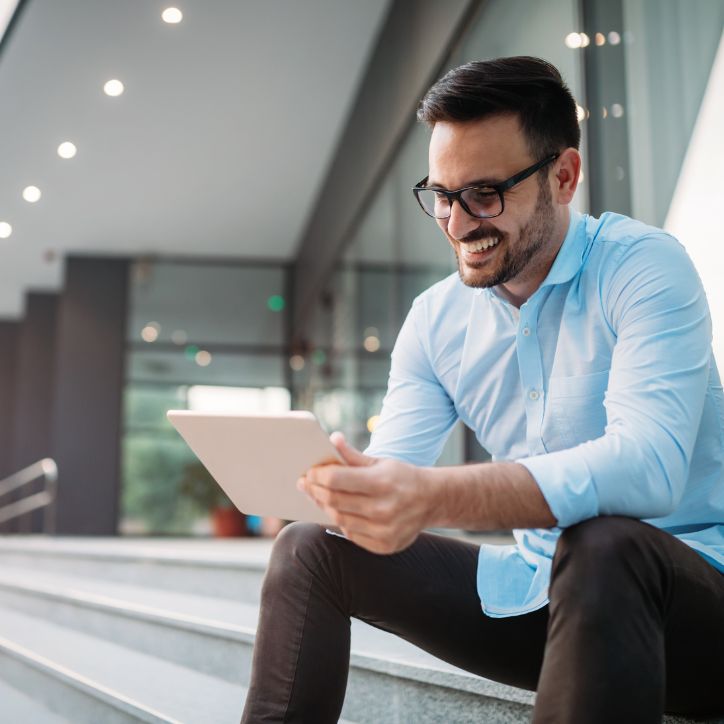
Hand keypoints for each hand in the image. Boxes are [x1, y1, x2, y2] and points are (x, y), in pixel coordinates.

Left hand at [297, 433, 435, 553]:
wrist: (433, 500)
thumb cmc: (402, 477)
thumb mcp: (381, 462)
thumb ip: (353, 455)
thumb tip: (333, 439)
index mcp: (382, 482)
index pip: (336, 479)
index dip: (318, 475)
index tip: (309, 472)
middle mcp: (384, 509)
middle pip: (334, 500)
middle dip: (315, 491)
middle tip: (306, 484)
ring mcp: (384, 530)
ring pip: (339, 519)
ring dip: (324, 506)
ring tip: (318, 496)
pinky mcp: (384, 545)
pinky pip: (351, 534)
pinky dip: (341, 521)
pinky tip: (338, 511)